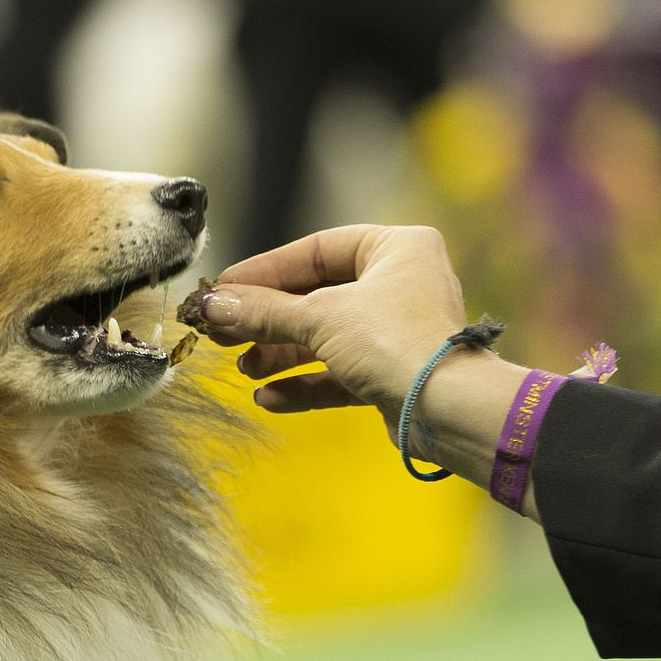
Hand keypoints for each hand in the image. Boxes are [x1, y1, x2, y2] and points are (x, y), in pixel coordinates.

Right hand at [186, 224, 475, 411]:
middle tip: (222, 333)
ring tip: (245, 369)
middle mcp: (400, 284)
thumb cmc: (397, 344)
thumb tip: (212, 305)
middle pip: (316, 296)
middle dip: (268, 320)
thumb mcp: (320, 318)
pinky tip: (269, 397)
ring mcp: (397, 331)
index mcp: (396, 248)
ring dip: (280, 354)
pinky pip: (338, 372)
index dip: (265, 272)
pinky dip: (304, 383)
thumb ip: (263, 310)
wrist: (448, 412)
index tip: (223, 291)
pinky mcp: (392, 373)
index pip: (316, 250)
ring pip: (324, 337)